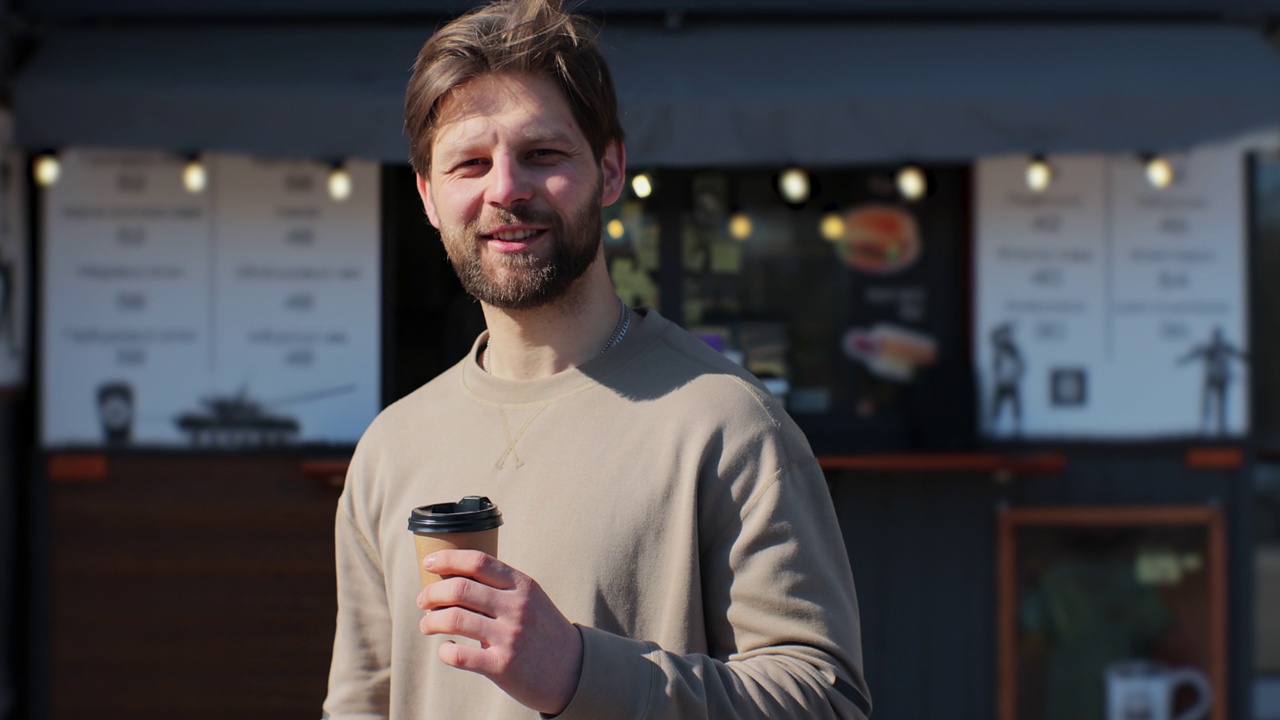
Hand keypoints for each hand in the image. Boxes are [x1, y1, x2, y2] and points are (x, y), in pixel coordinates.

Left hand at [417, 549, 582, 715]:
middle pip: (459, 589)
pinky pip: (459, 655)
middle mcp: (516, 607)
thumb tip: (454, 575)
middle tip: (423, 601)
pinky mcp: (503, 666)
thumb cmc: (543, 631)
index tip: (428, 562)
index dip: (448, 558)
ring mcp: (510, 637)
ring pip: (453, 619)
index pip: (478, 562)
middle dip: (431, 593)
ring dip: (430, 621)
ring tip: (426, 625)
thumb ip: (500, 586)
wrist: (573, 670)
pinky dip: (444, 651)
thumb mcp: (530, 599)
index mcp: (521, 586)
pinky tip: (445, 649)